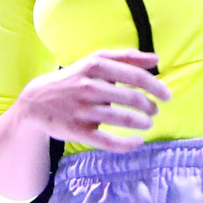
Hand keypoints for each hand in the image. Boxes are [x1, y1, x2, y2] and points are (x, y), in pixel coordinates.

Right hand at [15, 49, 168, 150]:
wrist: (36, 101)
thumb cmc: (73, 79)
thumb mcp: (94, 62)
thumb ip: (126, 58)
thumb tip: (157, 60)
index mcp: (95, 66)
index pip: (135, 76)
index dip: (155, 87)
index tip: (167, 96)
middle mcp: (88, 87)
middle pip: (132, 98)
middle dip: (149, 107)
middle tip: (154, 112)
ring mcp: (82, 109)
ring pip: (122, 119)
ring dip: (142, 123)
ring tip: (147, 124)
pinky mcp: (77, 130)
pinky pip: (108, 141)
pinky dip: (127, 144)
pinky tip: (137, 142)